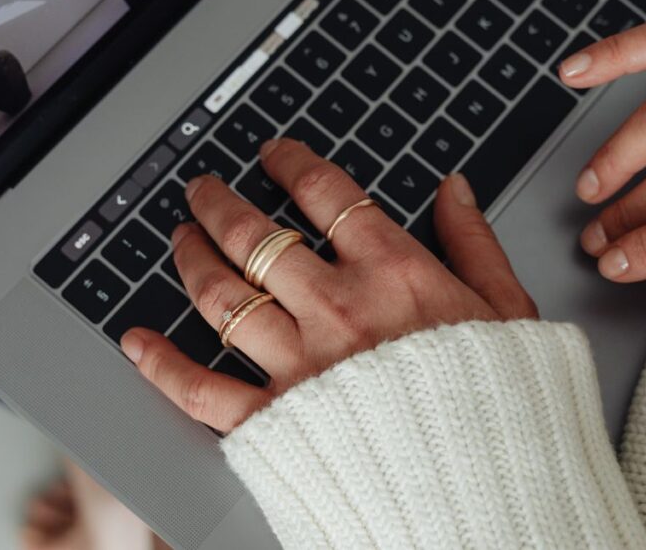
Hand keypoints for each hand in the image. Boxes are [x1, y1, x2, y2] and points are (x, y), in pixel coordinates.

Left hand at [121, 139, 535, 431]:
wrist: (485, 491)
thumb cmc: (501, 405)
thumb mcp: (508, 310)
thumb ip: (475, 243)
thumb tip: (454, 191)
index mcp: (394, 274)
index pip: (327, 194)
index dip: (291, 164)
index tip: (274, 155)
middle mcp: (338, 308)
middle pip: (256, 236)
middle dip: (219, 202)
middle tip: (201, 189)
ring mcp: (300, 364)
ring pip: (221, 295)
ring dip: (190, 259)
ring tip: (179, 241)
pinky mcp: (274, 421)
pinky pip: (200, 387)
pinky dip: (160, 363)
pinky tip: (137, 341)